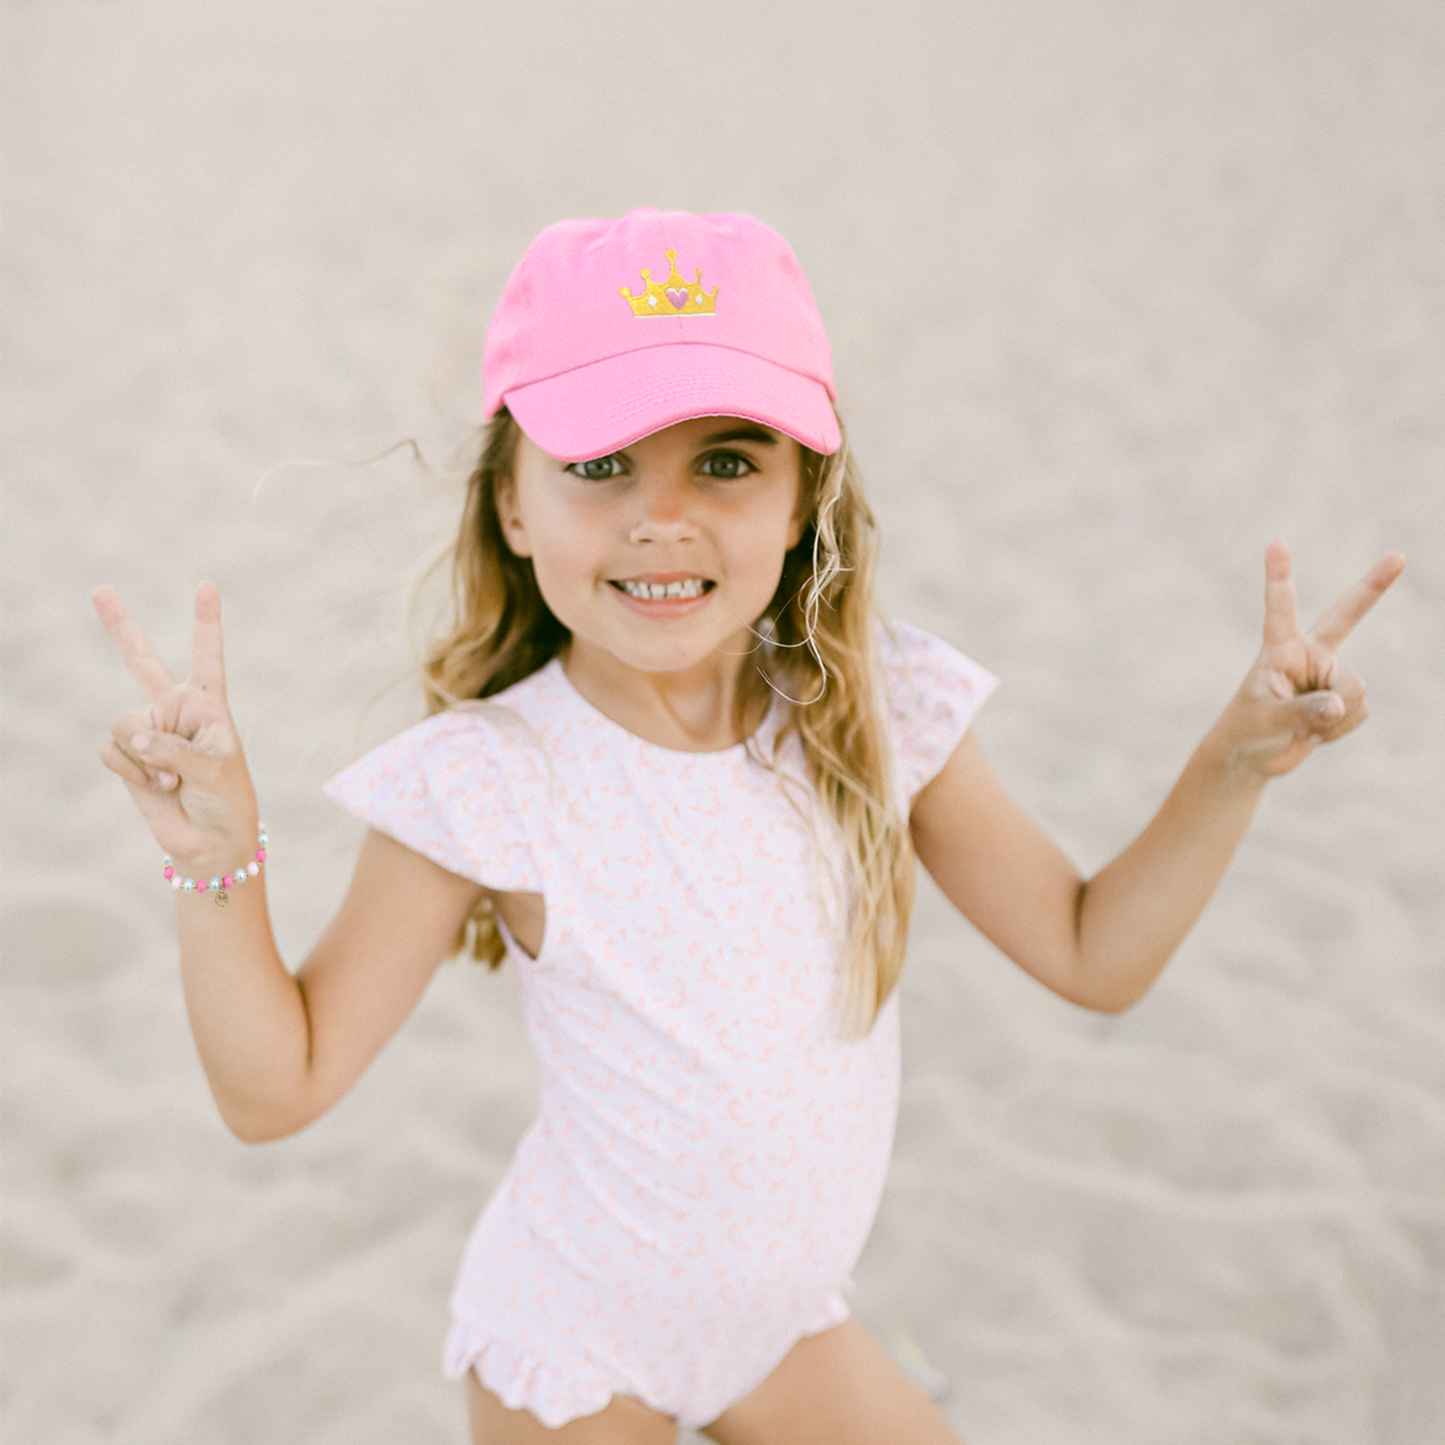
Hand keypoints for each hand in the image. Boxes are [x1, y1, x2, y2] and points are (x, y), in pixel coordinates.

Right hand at [93, 582, 259, 870]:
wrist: (209, 841)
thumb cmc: (226, 801)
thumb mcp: (215, 769)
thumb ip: (176, 748)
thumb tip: (137, 738)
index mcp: (209, 704)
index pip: (207, 656)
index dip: (205, 622)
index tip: (206, 586)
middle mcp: (175, 710)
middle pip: (141, 659)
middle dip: (119, 625)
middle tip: (99, 589)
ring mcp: (148, 732)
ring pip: (124, 723)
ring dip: (145, 755)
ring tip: (173, 777)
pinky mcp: (127, 756)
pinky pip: (113, 750)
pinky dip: (132, 770)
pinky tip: (157, 784)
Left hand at [1219, 540, 1405, 779]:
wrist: (1254, 755)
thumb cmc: (1248, 730)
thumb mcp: (1267, 721)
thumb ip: (1302, 711)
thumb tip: (1340, 705)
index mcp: (1280, 649)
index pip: (1280, 607)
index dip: (1280, 576)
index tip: (1275, 542)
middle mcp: (1309, 655)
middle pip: (1348, 615)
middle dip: (1374, 586)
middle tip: (1398, 556)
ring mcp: (1328, 675)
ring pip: (1356, 689)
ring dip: (1335, 718)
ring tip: (1306, 729)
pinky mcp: (1342, 698)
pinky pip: (1358, 711)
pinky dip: (1339, 730)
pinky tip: (1316, 734)